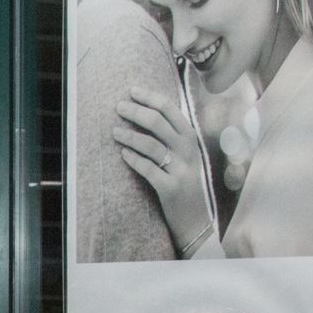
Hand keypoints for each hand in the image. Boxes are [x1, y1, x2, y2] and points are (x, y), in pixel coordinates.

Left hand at [111, 87, 214, 254]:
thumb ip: (172, 139)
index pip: (171, 111)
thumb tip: (147, 115)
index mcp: (191, 140)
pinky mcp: (172, 189)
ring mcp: (182, 170)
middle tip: (118, 106)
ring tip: (114, 131)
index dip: (151, 98)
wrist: (198, 221)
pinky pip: (149, 170)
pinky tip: (123, 154)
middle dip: (137, 112)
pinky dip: (135, 160)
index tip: (132, 91)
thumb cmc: (186, 186)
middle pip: (159, 123)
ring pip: (152, 145)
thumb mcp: (185, 158)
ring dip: (131, 136)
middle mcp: (189, 152)